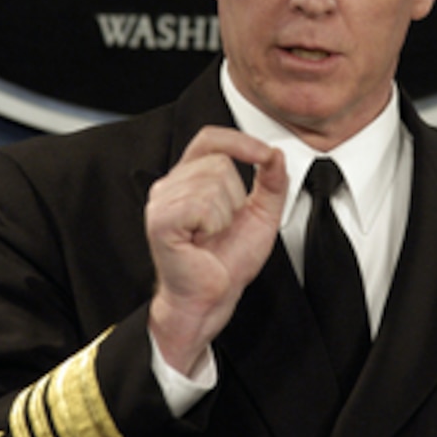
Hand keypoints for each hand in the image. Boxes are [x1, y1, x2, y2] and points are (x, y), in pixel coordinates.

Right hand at [146, 126, 286, 374]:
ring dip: (225, 215)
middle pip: (218, 163)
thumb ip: (272, 183)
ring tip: (212, 235)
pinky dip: (213, 225)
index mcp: (190, 177)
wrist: (211, 297)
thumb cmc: (226, 260)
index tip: (264, 155)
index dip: (239, 141)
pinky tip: (202, 240)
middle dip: (235, 197)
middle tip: (223, 226)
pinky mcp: (160, 221)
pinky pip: (202, 205)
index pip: (211, 139)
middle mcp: (171, 184)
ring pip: (212, 183)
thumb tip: (275, 155)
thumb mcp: (261, 215)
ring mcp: (162, 201)